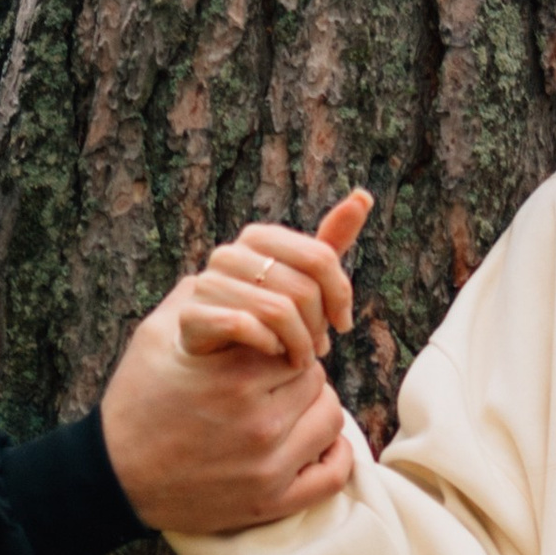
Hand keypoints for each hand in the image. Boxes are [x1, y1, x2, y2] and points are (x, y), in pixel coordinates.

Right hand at [101, 281, 357, 532]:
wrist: (115, 477)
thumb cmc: (137, 400)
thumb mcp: (157, 336)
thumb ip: (202, 294)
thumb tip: (247, 266)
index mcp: (233, 376)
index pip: (296, 337)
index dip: (283, 337)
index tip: (268, 347)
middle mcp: (257, 422)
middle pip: (316, 375)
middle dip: (296, 370)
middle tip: (268, 379)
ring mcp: (268, 467)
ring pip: (330, 417)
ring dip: (312, 408)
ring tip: (281, 409)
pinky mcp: (271, 503)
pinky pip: (334, 473)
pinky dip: (332, 455)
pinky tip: (311, 444)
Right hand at [178, 193, 373, 364]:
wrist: (211, 357)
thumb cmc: (264, 315)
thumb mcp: (300, 280)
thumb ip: (328, 245)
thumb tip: (364, 195)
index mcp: (258, 237)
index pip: (321, 258)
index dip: (340, 293)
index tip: (342, 323)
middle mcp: (229, 254)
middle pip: (303, 288)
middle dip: (318, 325)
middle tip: (317, 349)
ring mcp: (207, 284)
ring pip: (278, 310)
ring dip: (298, 344)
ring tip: (298, 359)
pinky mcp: (191, 317)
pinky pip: (243, 326)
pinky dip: (267, 344)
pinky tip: (271, 352)